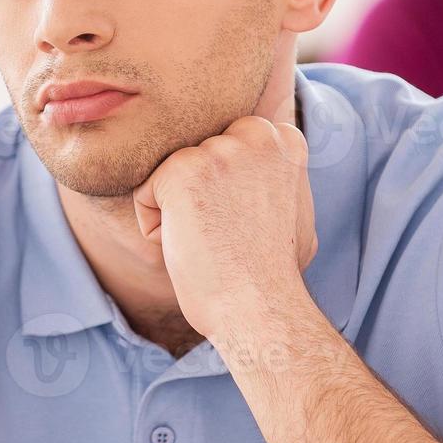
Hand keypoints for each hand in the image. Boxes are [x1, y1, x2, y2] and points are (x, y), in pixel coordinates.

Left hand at [132, 115, 316, 338]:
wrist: (260, 307)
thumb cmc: (276, 273)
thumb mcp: (296, 210)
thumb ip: (279, 176)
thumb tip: (273, 156)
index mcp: (284, 139)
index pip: (229, 143)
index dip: (230, 190)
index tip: (246, 223)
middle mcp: (255, 134)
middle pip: (197, 157)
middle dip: (203, 195)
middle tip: (229, 234)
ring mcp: (218, 150)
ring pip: (170, 176)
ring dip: (180, 212)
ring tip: (213, 241)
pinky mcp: (182, 170)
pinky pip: (145, 194)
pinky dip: (157, 228)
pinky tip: (192, 245)